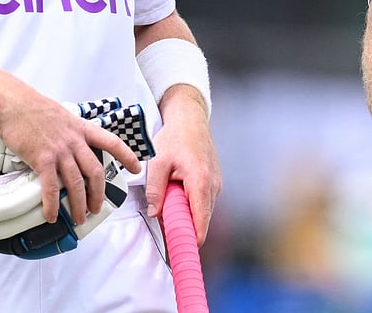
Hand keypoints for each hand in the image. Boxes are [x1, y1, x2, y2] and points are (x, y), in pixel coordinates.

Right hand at [0, 95, 142, 225]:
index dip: (127, 156)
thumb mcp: (61, 115)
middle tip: (96, 208)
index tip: (137, 168)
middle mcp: (75, 141)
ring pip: (76, 184)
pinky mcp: (42, 159)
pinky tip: (52, 216)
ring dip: (78, 205)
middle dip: (98, 194)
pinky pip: (51, 188)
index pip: (112, 142)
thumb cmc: (33, 107)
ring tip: (78, 218)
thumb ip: (70, 131)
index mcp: (82, 128)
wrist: (13, 102)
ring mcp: (60, 151)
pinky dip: (52, 205)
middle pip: (96, 172)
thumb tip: (71, 144)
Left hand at [142, 84, 221, 243]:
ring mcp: (216, 185)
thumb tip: (155, 214)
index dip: (191, 240)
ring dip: (186, 212)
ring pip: (202, 212)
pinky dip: (190, 203)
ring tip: (169, 197)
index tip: (181, 253)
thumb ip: (155, 190)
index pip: (200, 222)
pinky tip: (177, 190)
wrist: (190, 119)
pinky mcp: (214, 183)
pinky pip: (203, 202)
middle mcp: (213, 186)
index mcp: (200, 182)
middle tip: (164, 220)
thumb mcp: (158, 161)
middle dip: (184, 225)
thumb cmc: (175, 137)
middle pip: (201, 220)